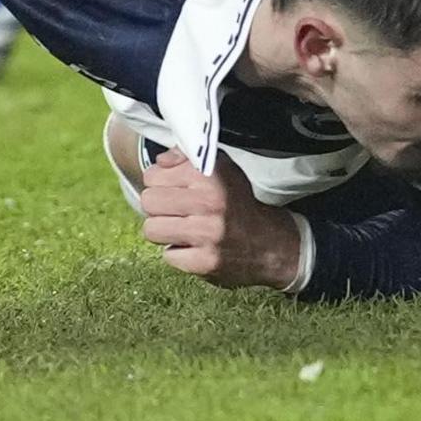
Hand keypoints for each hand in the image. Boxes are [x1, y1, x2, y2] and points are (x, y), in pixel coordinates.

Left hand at [138, 148, 304, 289]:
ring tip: (184, 230)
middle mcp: (210, 202)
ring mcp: (207, 234)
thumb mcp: (223, 171)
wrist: (272, 244)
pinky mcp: (204, 261)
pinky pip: (168, 256)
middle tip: (178, 212)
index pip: (153, 175)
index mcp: (211, 176)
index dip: (161, 183)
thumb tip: (159, 162)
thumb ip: (187, 159)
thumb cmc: (240, 205)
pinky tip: (196, 248)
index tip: (176, 190)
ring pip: (151, 229)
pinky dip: (179, 254)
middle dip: (159, 208)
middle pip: (148, 201)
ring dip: (165, 232)